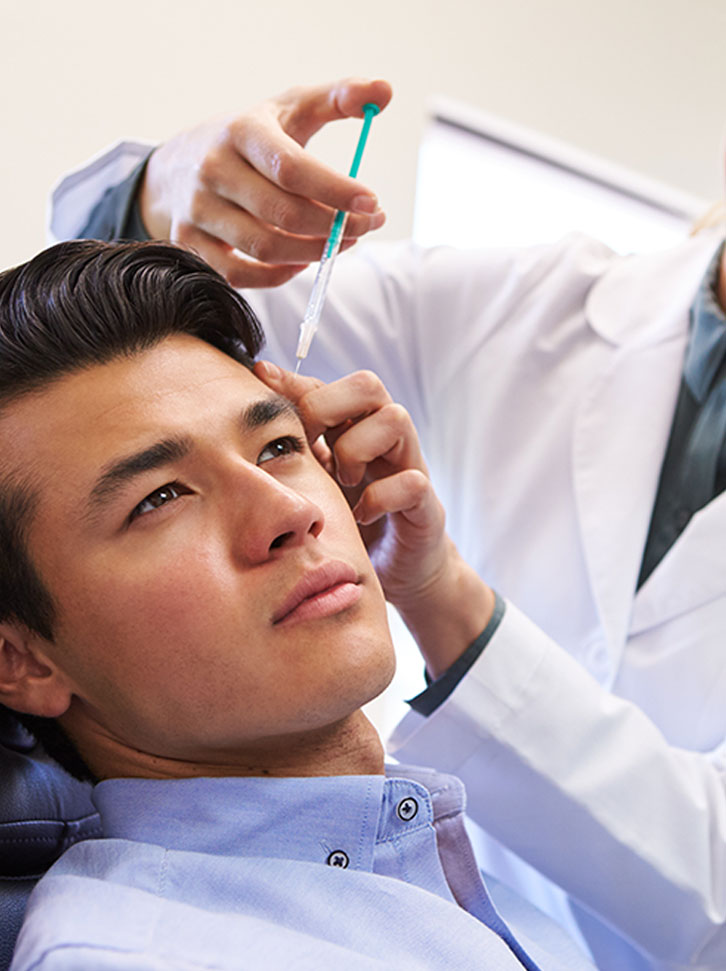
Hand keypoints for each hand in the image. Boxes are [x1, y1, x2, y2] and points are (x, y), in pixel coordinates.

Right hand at [139, 78, 391, 288]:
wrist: (176, 166)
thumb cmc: (251, 138)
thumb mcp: (288, 109)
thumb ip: (337, 98)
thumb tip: (384, 90)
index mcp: (241, 132)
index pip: (292, 168)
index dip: (336, 190)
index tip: (373, 202)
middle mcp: (213, 170)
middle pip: (282, 213)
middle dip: (334, 226)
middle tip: (367, 226)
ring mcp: (198, 210)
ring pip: (264, 248)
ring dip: (313, 253)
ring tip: (341, 242)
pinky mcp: (190, 243)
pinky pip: (240, 275)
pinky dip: (277, 276)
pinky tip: (301, 261)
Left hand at [254, 362, 494, 676]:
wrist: (398, 570)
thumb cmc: (354, 520)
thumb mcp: (318, 482)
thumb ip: (296, 451)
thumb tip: (251, 420)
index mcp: (355, 429)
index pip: (327, 386)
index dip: (293, 382)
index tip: (259, 379)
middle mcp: (386, 438)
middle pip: (368, 385)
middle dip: (329, 408)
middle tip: (313, 446)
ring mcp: (410, 466)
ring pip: (396, 419)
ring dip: (357, 449)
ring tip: (344, 481)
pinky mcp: (426, 503)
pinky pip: (411, 482)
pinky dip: (380, 498)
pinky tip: (361, 517)